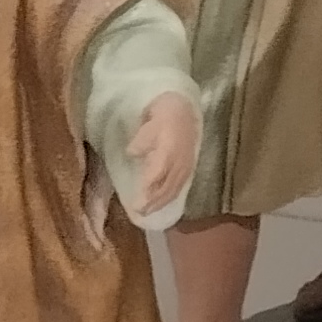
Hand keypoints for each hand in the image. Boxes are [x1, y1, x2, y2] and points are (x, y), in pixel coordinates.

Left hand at [126, 91, 197, 219]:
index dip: (148, 191)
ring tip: (149, 211)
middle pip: (167, 187)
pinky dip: (171, 196)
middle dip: (154, 202)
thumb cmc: (162, 114)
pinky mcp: (189, 166)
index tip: (136, 204)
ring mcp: (186, 165)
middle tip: (140, 212)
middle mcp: (179, 161)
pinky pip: (181, 185)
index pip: (158, 176)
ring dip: (162, 202)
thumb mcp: (148, 124)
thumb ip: (141, 141)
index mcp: (169, 150)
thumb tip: (132, 153)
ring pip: (174, 189)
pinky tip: (163, 201)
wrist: (183, 109)